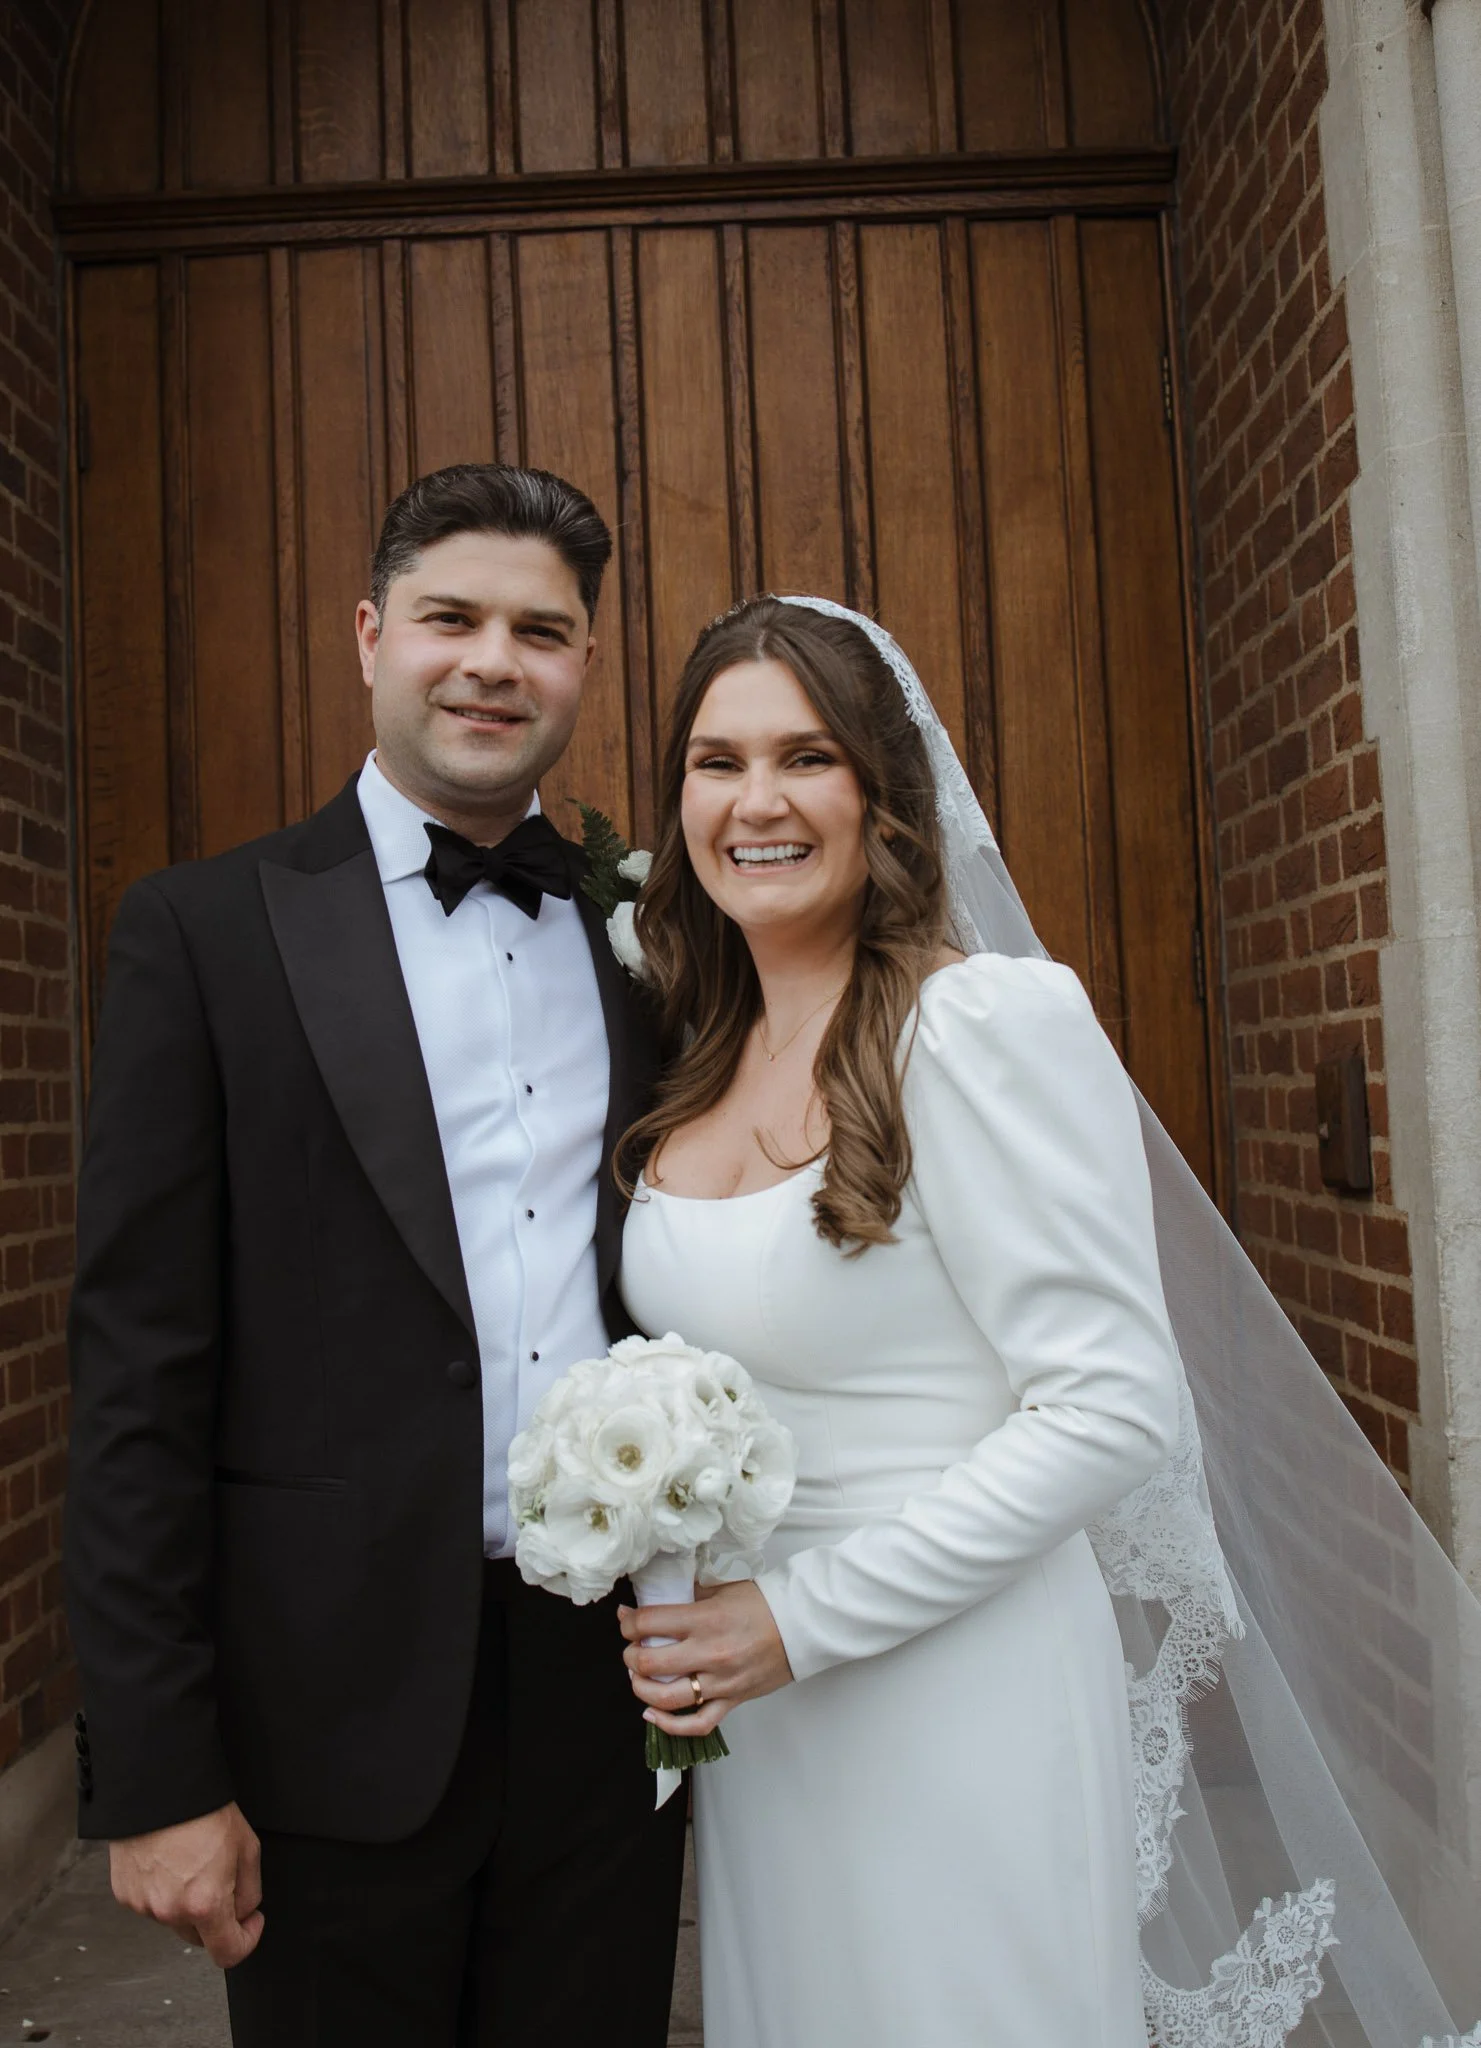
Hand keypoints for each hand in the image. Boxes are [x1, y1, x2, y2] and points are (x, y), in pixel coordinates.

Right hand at [109, 1801, 262, 1968]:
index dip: (246, 1940)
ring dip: (187, 1903)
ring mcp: (144, 1905)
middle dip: (216, 1917)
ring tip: (190, 1861)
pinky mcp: (125, 1894)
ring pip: (174, 1918)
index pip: (227, 1953)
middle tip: (222, 1879)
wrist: (158, 1786)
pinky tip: (168, 1861)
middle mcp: (171, 1911)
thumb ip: (249, 1891)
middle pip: (200, 1936)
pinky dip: (163, 1891)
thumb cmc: (203, 1810)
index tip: (251, 1923)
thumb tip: (243, 1912)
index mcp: (205, 1903)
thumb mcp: (246, 1847)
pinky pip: (152, 1903)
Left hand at [618, 1580, 793, 1739]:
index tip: (626, 1620)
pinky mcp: (732, 1701)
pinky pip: (697, 1724)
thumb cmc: (763, 1605)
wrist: (800, 1625)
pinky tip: (653, 1714)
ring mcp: (721, 1682)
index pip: (649, 1623)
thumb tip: (656, 1602)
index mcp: (705, 1620)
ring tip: (637, 1678)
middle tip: (630, 1648)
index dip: (628, 1622)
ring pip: (666, 1698)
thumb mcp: (721, 1590)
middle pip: (649, 1663)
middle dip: (630, 1656)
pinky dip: (670, 1725)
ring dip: (641, 1689)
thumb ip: (688, 1597)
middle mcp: (709, 1653)